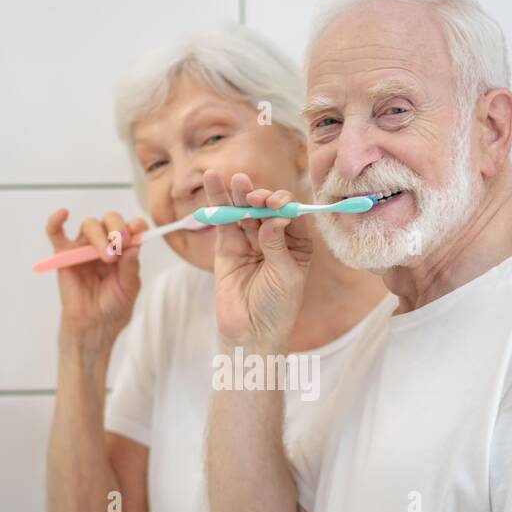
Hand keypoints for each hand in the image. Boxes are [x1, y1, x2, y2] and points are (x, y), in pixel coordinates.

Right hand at [45, 208, 148, 343]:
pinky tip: (62, 214)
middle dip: (117, 227)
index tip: (139, 228)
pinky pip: (56, 233)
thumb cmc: (113, 307)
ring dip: (99, 235)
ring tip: (107, 257)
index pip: (129, 228)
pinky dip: (56, 221)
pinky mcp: (64, 254)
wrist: (94, 325)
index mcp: (123, 249)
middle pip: (109, 220)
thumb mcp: (129, 288)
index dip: (135, 224)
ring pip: (89, 225)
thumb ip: (131, 268)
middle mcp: (104, 243)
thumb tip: (135, 246)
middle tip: (121, 242)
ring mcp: (84, 247)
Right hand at [206, 170, 312, 350]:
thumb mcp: (285, 275)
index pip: (291, 214)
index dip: (284, 205)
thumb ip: (277, 245)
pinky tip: (214, 181)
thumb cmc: (277, 307)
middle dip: (262, 198)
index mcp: (297, 243)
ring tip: (237, 179)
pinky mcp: (227, 246)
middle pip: (267, 208)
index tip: (278, 206)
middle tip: (256, 196)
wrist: (251, 332)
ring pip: (244, 210)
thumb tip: (274, 217)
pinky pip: (223, 220)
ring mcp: (249, 240)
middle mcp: (274, 237)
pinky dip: (218, 201)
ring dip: (240, 194)